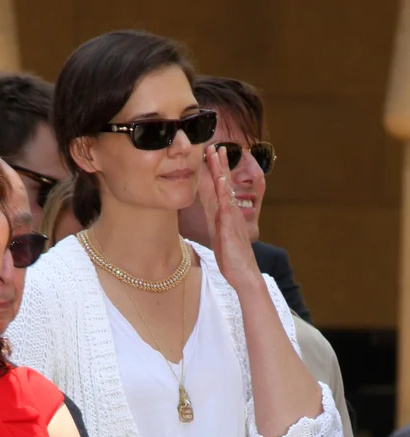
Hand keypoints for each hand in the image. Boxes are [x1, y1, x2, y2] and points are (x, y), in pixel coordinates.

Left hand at [203, 145, 261, 292]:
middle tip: (214, 146)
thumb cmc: (233, 259)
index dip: (215, 173)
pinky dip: (224, 192)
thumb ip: (219, 225)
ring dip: (221, 172)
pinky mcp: (230, 227)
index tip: (209, 157)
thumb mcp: (221, 238)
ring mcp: (231, 218)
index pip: (219, 190)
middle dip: (218, 165)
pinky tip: (222, 180)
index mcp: (226, 215)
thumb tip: (215, 217)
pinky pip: (226, 207)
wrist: (244, 274)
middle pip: (224, 185)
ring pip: (225, 190)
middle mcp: (230, 213)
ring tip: (217, 154)